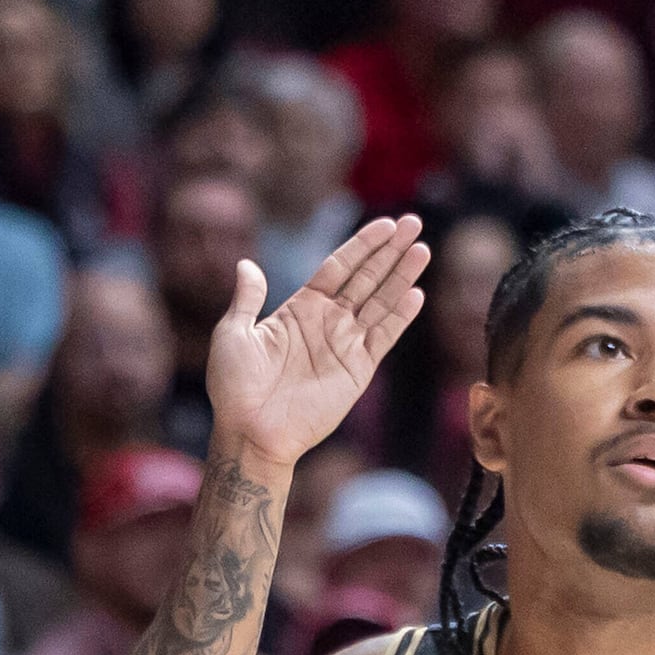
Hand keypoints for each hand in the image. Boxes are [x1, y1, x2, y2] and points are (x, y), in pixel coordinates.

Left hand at [206, 215, 429, 470]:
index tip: (385, 224)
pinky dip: (400, 317)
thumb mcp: (233, 334)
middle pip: (366, 278)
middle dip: (390, 251)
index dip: (362, 245)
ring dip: (401, 276)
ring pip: (381, 302)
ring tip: (421, 250)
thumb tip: (245, 265)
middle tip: (413, 223)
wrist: (250, 431)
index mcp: (300, 309)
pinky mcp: (358, 370)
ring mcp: (345, 345)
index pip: (338, 267)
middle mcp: (327, 322)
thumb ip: (247, 299)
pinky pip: (384, 338)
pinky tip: (415, 294)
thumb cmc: (234, 386)